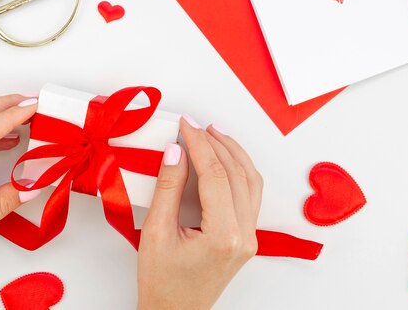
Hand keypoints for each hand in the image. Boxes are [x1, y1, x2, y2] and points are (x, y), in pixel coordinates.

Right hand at [137, 117, 262, 309]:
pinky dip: (239, 170)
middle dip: (216, 143)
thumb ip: (168, 188)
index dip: (199, 144)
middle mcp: (244, 236)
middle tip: (195, 125)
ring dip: (233, 153)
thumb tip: (176, 151)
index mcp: (223, 236)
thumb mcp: (157, 233)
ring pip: (250, 181)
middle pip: (236, 174)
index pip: (215, 175)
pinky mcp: (246, 237)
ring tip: (213, 132)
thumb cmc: (162, 282)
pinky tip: (225, 157)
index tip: (186, 125)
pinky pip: (250, 194)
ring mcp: (250, 237)